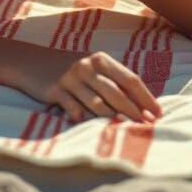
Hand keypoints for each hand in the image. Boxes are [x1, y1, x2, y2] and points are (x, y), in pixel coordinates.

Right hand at [29, 49, 162, 124]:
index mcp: (102, 60)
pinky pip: (74, 108)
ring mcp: (72, 78)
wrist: (33, 62)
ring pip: (97, 102)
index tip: (158, 113)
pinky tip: (93, 129)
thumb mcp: (92, 67)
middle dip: (134, 111)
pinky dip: (84, 119)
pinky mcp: (55, 90)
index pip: (130, 79)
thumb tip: (141, 103)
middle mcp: (88, 67)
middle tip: (147, 126)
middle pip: (117, 92)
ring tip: (126, 131)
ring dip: (113, 118)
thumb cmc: (71, 68)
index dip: (146, 97)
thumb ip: (112, 80)